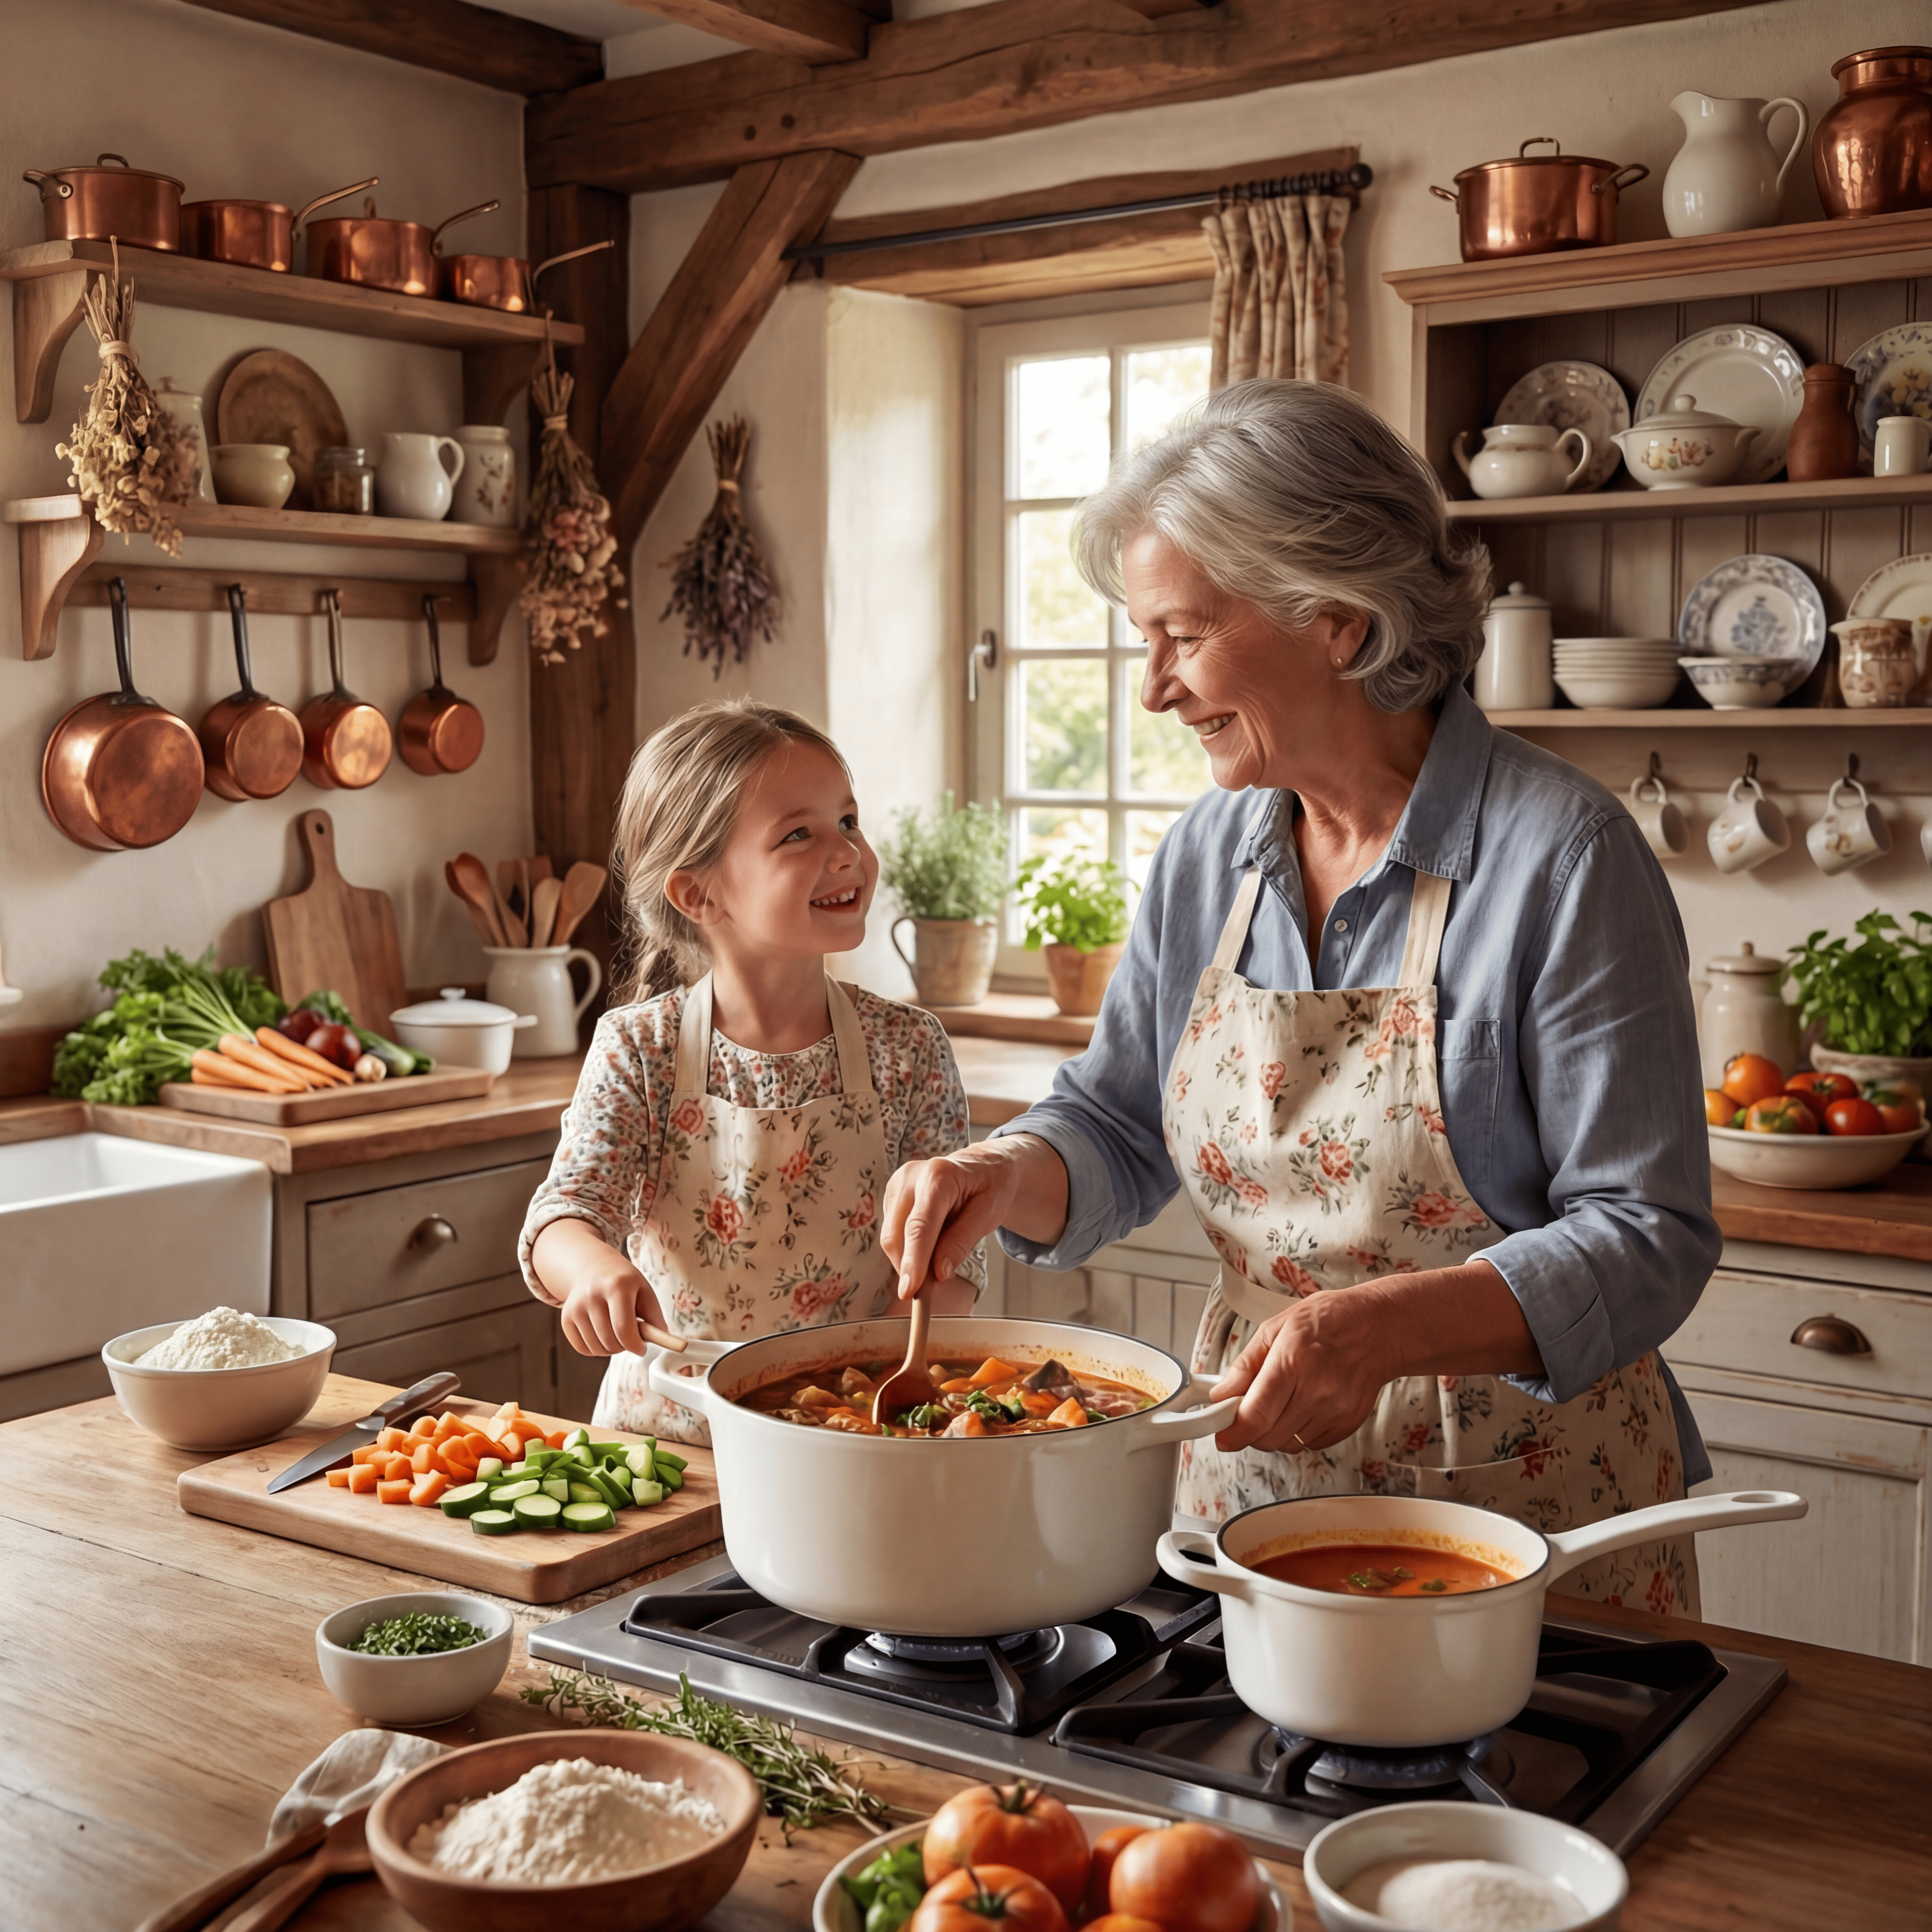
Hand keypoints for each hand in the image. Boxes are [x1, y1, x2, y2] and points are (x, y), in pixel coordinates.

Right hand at [533, 1219, 668, 1357]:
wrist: (592, 1267)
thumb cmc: (624, 1282)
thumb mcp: (644, 1290)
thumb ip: (655, 1317)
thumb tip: (664, 1340)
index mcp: (617, 1286)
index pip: (624, 1329)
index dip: (635, 1345)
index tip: (642, 1348)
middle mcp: (592, 1295)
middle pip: (610, 1341)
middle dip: (625, 1347)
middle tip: (631, 1338)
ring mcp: (575, 1307)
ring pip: (597, 1349)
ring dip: (611, 1349)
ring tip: (617, 1334)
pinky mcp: (565, 1318)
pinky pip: (583, 1349)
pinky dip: (596, 1349)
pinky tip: (602, 1334)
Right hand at [881, 1136, 1065, 1300]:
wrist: (984, 1165)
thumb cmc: (991, 1186)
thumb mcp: (989, 1213)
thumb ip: (962, 1241)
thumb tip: (939, 1273)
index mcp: (938, 1176)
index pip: (919, 1226)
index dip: (912, 1262)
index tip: (909, 1291)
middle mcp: (911, 1176)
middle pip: (897, 1235)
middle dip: (910, 1267)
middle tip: (931, 1288)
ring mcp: (897, 1184)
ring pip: (891, 1237)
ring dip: (909, 1258)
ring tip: (940, 1255)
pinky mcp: (892, 1194)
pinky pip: (893, 1232)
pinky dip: (908, 1247)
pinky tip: (931, 1242)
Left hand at [1210, 1288, 1393, 1454]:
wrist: (1378, 1328)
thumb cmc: (1328, 1320)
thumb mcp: (1276, 1328)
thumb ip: (1245, 1365)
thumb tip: (1221, 1394)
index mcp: (1291, 1362)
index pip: (1255, 1416)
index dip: (1233, 1433)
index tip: (1222, 1435)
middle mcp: (1316, 1392)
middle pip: (1268, 1437)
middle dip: (1251, 1430)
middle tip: (1250, 1409)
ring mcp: (1335, 1411)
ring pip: (1288, 1444)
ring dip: (1275, 1431)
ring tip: (1282, 1401)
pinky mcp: (1348, 1424)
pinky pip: (1311, 1444)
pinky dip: (1299, 1431)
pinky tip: (1304, 1405)